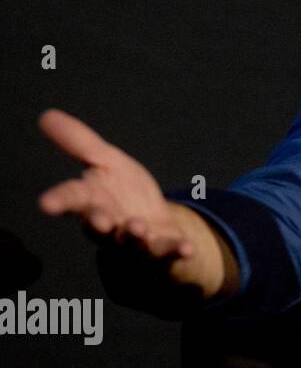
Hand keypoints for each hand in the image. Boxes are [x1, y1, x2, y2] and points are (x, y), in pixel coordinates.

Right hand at [36, 108, 227, 313]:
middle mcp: (109, 226)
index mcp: (92, 201)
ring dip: (134, 236)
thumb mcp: (106, 162)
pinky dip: (177, 250)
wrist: (155, 226)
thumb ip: (80, 143)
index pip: (71, 199)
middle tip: (99, 219)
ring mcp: (134, 243)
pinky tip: (187, 248)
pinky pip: (168, 252)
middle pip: (99, 227)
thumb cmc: (123, 194)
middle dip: (98, 224)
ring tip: (138, 228)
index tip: (45, 203)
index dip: (58, 200)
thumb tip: (46, 114)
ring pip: (131, 243)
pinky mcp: (161, 251)